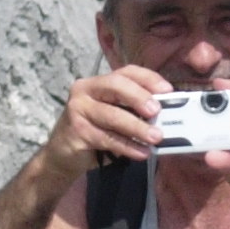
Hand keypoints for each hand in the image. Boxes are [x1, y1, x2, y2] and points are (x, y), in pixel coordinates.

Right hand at [39, 65, 167, 176]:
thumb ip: (132, 111)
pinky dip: (127, 146)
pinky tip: (141, 153)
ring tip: (155, 138)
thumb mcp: (113, 116)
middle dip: (139, 97)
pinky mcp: (76, 131)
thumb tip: (165, 115)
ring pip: (112, 115)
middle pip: (116, 86)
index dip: (148, 79)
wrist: (62, 155)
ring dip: (137, 128)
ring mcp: (78, 109)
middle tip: (157, 112)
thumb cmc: (94, 132)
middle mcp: (85, 90)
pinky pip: (107, 138)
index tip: (167, 91)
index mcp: (98, 82)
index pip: (125, 72)